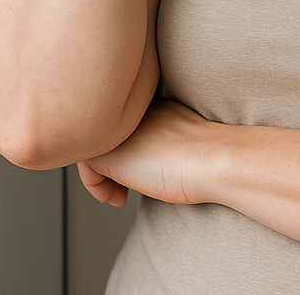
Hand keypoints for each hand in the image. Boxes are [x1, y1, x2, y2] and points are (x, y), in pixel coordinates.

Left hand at [78, 99, 212, 206]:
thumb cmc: (205, 157)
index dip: (125, 149)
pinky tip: (117, 198)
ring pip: (93, 148)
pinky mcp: (105, 149)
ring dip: (102, 178)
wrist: (213, 159)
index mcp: (150, 100)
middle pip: (106, 136)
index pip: (122, 124)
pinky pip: (86, 167)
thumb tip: (142, 159)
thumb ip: (155, 138)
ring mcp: (116, 125)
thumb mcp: (176, 138)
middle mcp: (130, 108)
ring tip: (118, 196)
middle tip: (123, 191)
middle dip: (111, 166)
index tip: (138, 173)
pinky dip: (96, 187)